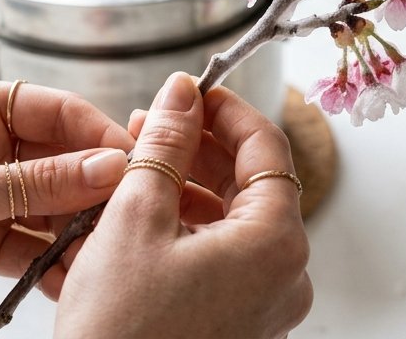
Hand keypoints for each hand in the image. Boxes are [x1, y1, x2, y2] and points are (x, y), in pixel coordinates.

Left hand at [0, 77, 135, 336]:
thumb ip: (34, 183)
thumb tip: (107, 167)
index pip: (56, 109)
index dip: (100, 136)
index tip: (139, 163)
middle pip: (64, 158)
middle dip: (98, 187)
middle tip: (137, 212)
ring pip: (54, 207)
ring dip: (81, 230)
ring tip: (112, 250)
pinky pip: (34, 246)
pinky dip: (57, 263)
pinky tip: (77, 276)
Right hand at [55, 73, 312, 338]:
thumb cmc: (121, 330)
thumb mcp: (137, 217)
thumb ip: (166, 145)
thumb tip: (182, 93)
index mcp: (276, 241)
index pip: (266, 147)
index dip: (226, 108)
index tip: (191, 90)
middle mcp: (284, 275)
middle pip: (252, 184)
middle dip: (199, 149)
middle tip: (151, 127)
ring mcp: (264, 305)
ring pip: (233, 222)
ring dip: (187, 189)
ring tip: (133, 172)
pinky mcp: (238, 325)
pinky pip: (221, 259)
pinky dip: (186, 232)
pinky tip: (139, 219)